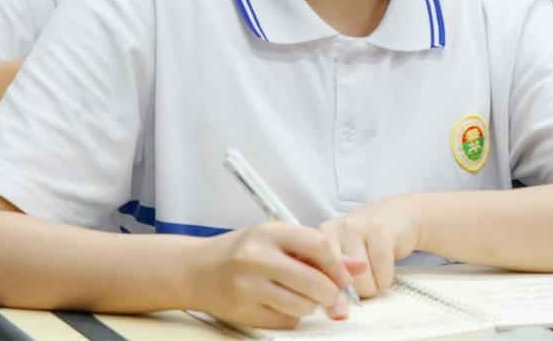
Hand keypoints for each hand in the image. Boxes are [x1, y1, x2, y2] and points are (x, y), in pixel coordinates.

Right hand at [188, 220, 365, 328]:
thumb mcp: (277, 238)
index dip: (338, 265)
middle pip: (315, 282)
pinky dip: (291, 316)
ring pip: (303, 306)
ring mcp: (249, 287)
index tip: (344, 277)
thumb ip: (317, 250)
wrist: (196, 270)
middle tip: (332, 295)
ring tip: (300, 295)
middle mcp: (258, 258)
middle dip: (331, 293)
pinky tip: (280, 303)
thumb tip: (356, 266)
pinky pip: (285, 321)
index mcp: (270, 233)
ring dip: (310, 305)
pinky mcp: (244, 312)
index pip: (319, 246)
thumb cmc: (242, 251)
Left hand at [319, 198, 420, 297]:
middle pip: (340, 284)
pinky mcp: (379, 230)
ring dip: (373, 285)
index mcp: (318, 240)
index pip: (316, 278)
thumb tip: (337, 315)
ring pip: (362, 281)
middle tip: (362, 280)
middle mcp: (332, 230)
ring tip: (373, 270)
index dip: (330, 296)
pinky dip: (386, 278)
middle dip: (355, 291)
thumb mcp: (343, 257)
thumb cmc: (365, 242)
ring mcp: (355, 227)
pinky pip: (382, 272)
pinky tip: (385, 265)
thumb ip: (333, 282)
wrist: (396, 215)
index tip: (339, 306)